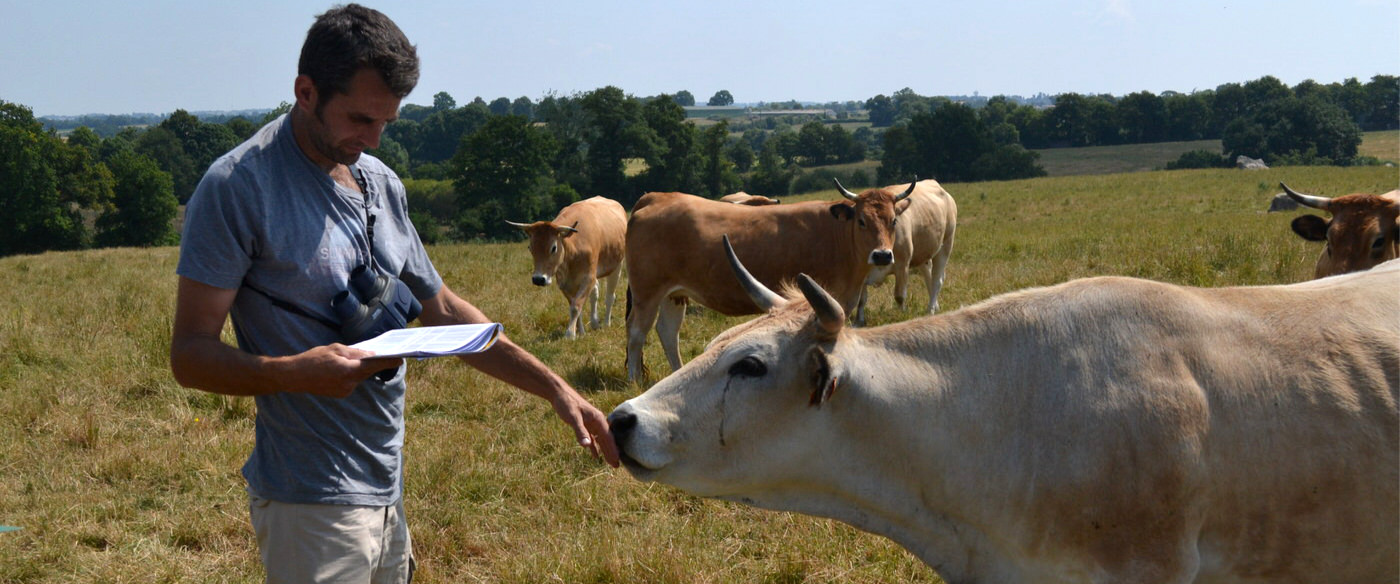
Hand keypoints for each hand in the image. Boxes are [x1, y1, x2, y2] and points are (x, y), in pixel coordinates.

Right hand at [288, 344, 404, 397]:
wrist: (294, 376)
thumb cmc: (313, 359)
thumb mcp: (335, 349)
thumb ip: (355, 352)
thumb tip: (371, 354)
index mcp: (349, 370)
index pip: (374, 366)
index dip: (388, 362)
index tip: (400, 359)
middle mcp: (350, 384)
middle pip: (367, 372)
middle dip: (371, 363)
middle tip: (376, 353)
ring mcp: (345, 391)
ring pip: (359, 376)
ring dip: (358, 368)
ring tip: (345, 360)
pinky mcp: (341, 394)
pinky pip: (352, 381)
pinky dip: (350, 374)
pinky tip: (339, 369)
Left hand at [552, 393, 620, 467]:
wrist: (559, 394)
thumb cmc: (567, 404)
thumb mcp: (573, 418)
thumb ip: (580, 432)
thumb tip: (587, 446)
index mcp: (598, 419)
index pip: (608, 437)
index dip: (613, 449)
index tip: (617, 460)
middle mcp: (597, 422)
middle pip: (607, 440)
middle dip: (611, 452)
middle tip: (616, 466)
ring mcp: (591, 423)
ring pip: (600, 440)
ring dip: (605, 451)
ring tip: (610, 462)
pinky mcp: (584, 425)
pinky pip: (592, 438)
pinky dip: (594, 447)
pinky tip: (595, 455)